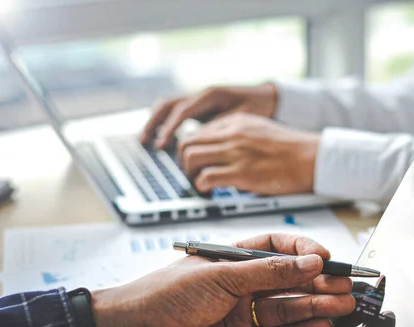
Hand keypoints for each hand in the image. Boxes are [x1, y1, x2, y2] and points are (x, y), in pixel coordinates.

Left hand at [91, 234, 354, 326]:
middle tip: (344, 285)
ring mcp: (242, 312)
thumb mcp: (222, 274)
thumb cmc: (167, 294)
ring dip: (316, 305)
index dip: (303, 251)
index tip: (324, 257)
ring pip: (288, 307)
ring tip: (342, 305)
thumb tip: (308, 262)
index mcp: (234, 258)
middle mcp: (241, 284)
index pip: (277, 247)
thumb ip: (269, 272)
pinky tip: (320, 323)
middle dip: (318, 281)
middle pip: (288, 280)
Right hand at [141, 83, 277, 148]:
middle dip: (154, 123)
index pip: (183, 111)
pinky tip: (160, 138)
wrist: (269, 97)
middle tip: (144, 141)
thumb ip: (223, 127)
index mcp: (211, 95)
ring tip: (145, 140)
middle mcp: (201, 94)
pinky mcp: (200, 108)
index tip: (162, 145)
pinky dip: (166, 123)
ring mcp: (199, 100)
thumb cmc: (259, 107)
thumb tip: (205, 141)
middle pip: (168, 105)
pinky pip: (176, 113)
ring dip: (155, 123)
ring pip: (169, 107)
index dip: (170, 128)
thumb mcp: (243, 117)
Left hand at [177, 113, 319, 194]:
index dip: (192, 148)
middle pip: (187, 143)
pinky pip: (205, 178)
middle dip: (184, 162)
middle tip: (193, 174)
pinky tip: (209, 191)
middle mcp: (232, 133)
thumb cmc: (291, 149)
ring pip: (190, 158)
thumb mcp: (260, 129)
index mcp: (236, 121)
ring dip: (190, 174)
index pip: (198, 131)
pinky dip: (201, 187)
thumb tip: (219, 149)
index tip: (196, 161)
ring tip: (200, 183)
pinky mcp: (241, 173)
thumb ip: (238, 135)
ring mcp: (235, 152)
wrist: (312, 158)